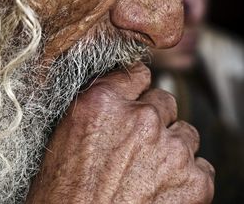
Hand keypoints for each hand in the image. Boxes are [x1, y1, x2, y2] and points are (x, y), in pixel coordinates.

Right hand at [26, 63, 213, 203]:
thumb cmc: (64, 194)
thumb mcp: (67, 134)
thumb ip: (98, 102)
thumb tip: (120, 89)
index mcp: (104, 102)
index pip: (137, 73)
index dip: (137, 87)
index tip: (137, 97)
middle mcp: (140, 118)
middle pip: (164, 100)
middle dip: (154, 118)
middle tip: (139, 144)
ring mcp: (170, 148)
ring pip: (185, 132)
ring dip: (172, 147)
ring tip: (150, 170)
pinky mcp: (193, 180)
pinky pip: (201, 165)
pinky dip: (187, 176)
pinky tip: (164, 188)